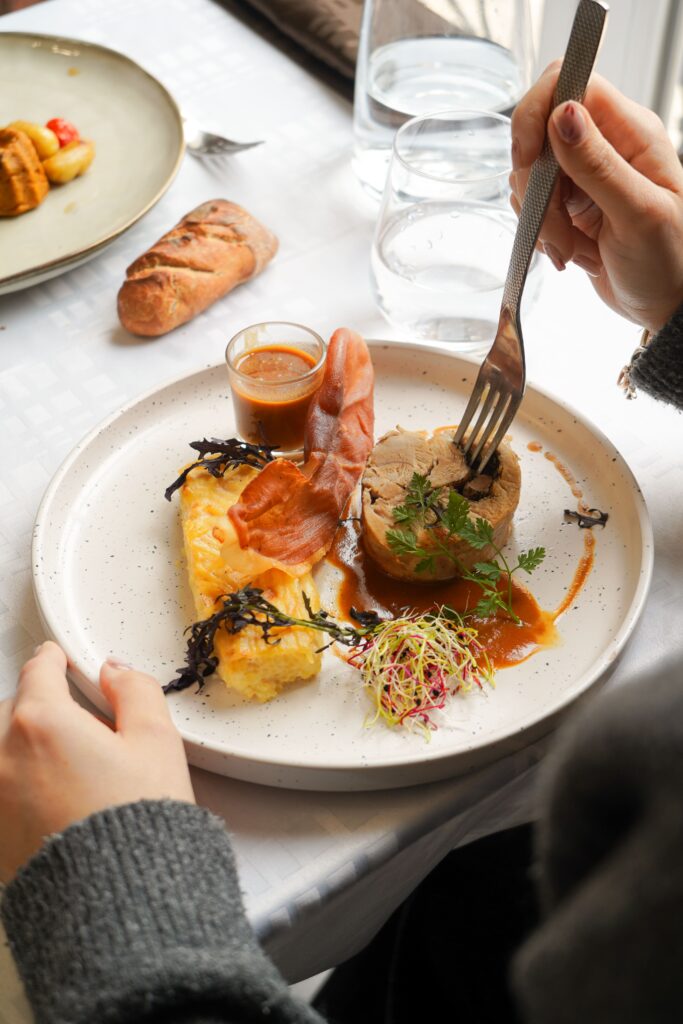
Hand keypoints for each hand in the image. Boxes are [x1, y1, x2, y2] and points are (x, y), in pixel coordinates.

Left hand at [0, 642, 194, 882]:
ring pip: (0, 752)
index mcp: (43, 723)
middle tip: (69, 716)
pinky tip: (48, 799)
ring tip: (59, 761)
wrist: (119, 903)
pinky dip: (15, 783)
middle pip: (11, 711)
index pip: (38, 672)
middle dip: (36, 705)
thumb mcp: (156, 742)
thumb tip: (115, 672)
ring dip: (21, 746)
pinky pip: (0, 792)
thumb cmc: (138, 823)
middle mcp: (4, 758)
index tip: (56, 658)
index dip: (52, 659)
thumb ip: (135, 692)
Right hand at [510, 63, 682, 331]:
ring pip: (531, 173)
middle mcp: (607, 144)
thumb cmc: (671, 264)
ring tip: (568, 248)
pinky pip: (533, 204)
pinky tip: (567, 252)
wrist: (667, 307)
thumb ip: (598, 165)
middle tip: (555, 228)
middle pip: (539, 133)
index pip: (569, 84)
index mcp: (631, 132)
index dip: (537, 113)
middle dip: (535, 185)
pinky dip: (539, 232)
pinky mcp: (570, 204)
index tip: (527, 160)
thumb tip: (562, 114)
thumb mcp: (638, 215)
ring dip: (538, 217)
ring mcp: (586, 175)